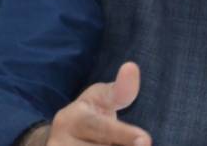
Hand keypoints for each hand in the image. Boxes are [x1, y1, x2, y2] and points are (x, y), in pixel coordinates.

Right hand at [31, 62, 151, 145]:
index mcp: (72, 119)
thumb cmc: (91, 114)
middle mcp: (60, 143)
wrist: (64, 138)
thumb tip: (132, 67)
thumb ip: (120, 89)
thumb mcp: (102, 98)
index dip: (124, 135)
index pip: (102, 128)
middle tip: (142, 144)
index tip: (146, 140)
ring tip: (122, 144)